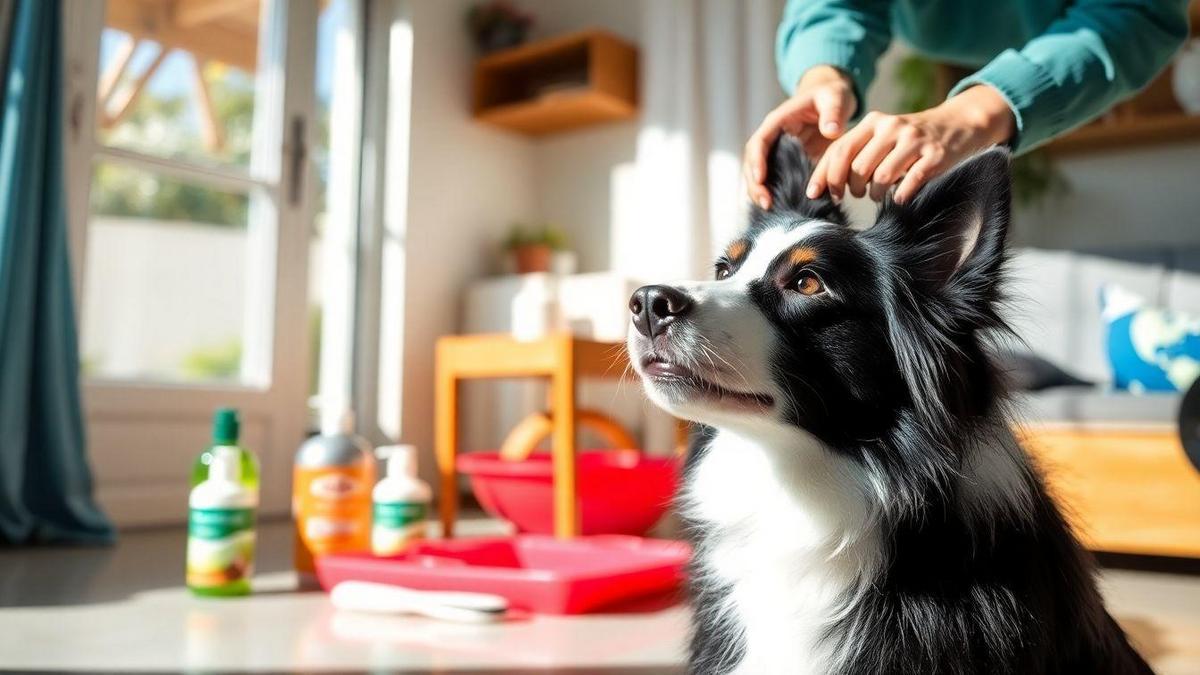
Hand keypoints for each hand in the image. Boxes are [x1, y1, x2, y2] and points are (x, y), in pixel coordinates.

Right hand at [744, 65, 856, 209]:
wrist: (831, 102)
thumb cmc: (830, 96)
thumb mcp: (834, 97)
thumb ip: (833, 112)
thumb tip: (831, 131)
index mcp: (777, 121)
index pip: (759, 142)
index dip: (756, 161)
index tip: (760, 178)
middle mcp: (772, 139)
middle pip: (753, 163)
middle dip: (755, 184)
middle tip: (767, 204)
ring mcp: (777, 154)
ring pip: (759, 176)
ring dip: (761, 193)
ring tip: (771, 210)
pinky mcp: (786, 165)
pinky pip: (775, 182)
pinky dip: (775, 195)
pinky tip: (782, 209)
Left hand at [806, 85, 1014, 203]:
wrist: (957, 124)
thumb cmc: (908, 139)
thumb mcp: (881, 137)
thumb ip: (856, 153)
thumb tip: (825, 185)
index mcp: (873, 122)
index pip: (839, 150)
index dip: (825, 176)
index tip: (816, 194)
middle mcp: (892, 127)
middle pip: (857, 167)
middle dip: (850, 187)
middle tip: (854, 194)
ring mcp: (914, 141)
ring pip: (881, 177)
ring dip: (875, 194)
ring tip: (877, 194)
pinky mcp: (935, 155)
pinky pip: (909, 182)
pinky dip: (900, 195)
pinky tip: (899, 197)